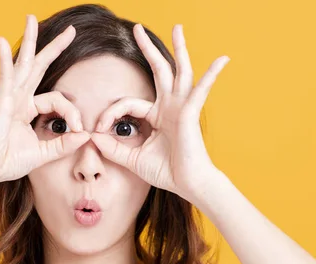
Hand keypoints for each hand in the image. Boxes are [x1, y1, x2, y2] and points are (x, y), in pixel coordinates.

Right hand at [0, 15, 90, 187]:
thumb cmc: (6, 161)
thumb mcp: (42, 154)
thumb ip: (63, 145)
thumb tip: (85, 135)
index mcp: (27, 109)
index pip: (58, 99)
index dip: (72, 112)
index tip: (79, 130)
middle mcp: (18, 99)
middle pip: (38, 67)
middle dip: (54, 48)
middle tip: (70, 31)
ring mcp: (8, 99)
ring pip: (22, 65)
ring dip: (29, 42)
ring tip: (31, 19)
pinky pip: (4, 80)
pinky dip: (3, 62)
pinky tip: (1, 43)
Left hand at [90, 23, 229, 200]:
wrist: (187, 185)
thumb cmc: (166, 172)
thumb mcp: (132, 158)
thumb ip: (113, 147)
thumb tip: (92, 136)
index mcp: (157, 115)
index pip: (128, 103)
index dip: (110, 113)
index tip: (99, 128)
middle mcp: (170, 106)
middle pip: (158, 71)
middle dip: (147, 49)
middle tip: (137, 28)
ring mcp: (182, 107)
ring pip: (179, 71)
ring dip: (178, 48)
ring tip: (178, 26)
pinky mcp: (191, 112)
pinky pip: (201, 89)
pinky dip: (212, 74)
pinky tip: (222, 59)